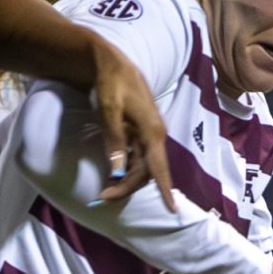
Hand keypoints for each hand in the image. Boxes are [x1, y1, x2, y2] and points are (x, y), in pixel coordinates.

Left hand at [87, 37, 174, 205]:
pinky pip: (136, 157)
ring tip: (104, 191)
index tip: (171, 210)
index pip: (159, 167)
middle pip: (147, 171)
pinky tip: (113, 175)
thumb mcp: (109, 109)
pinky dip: (125, 169)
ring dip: (125, 180)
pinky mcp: (140, 133)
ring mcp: (148, 134)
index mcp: (152, 131)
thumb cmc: (110, 83)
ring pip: (141, 166)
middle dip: (126, 187)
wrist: (110, 63)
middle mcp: (155, 135)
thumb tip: (117, 170)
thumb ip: (114, 139)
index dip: (164, 190)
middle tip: (101, 198)